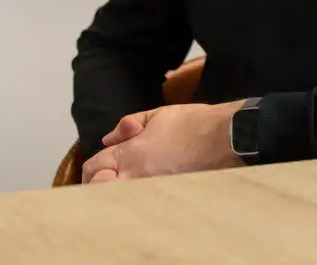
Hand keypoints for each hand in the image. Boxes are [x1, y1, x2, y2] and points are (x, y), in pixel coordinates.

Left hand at [81, 100, 246, 183]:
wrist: (223, 139)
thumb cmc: (192, 123)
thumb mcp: (157, 114)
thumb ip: (127, 125)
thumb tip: (108, 138)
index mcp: (129, 154)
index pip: (93, 168)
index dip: (94, 165)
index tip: (102, 162)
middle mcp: (135, 177)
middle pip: (98, 191)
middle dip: (98, 183)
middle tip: (109, 176)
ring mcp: (150, 191)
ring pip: (119, 198)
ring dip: (118, 190)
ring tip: (128, 181)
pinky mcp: (166, 199)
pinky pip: (141, 202)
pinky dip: (138, 197)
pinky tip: (149, 186)